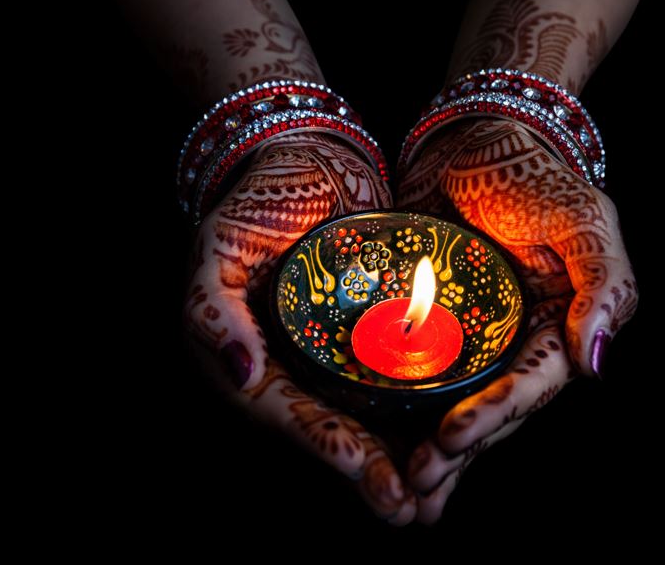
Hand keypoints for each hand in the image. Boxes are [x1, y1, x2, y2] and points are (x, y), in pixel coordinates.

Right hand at [186, 132, 416, 524]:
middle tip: (408, 506)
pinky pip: (395, 380)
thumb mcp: (221, 247)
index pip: (286, 410)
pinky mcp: (371, 335)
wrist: (309, 159)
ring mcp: (335, 354)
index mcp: (249, 357)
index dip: (323, 441)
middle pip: (332, 426)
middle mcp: (293, 367)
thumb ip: (212, 309)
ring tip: (434, 496)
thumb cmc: (257, 199)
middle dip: (369, 470)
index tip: (364, 465)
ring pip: (368, 416)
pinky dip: (420, 413)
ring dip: (399, 456)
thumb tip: (240, 373)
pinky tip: (451, 439)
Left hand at [398, 118, 637, 522]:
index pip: (530, 382)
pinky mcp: (427, 325)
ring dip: (430, 449)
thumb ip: (602, 285)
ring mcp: (469, 337)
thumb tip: (596, 363)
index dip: (496, 413)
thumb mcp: (582, 219)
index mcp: (558, 327)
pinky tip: (376, 440)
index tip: (454, 435)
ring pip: (452, 403)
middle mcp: (514, 342)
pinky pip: (413, 372)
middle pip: (489, 407)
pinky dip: (399, 409)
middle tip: (418, 483)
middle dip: (457, 450)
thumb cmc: (534, 175)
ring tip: (401, 488)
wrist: (473, 138)